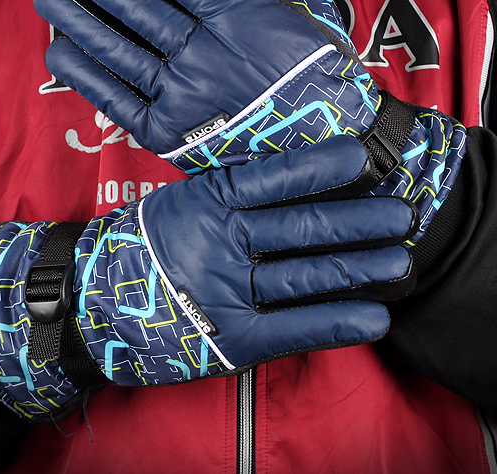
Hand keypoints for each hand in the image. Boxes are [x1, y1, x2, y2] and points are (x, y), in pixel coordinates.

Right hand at [0, 136, 416, 419]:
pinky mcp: (230, 338)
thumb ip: (235, 190)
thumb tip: (302, 178)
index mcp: (209, 200)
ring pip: (305, 276)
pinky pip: (292, 329)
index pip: (274, 178)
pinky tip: (374, 317)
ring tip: (401, 262)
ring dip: (359, 268)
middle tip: (404, 214)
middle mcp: (220, 242)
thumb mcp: (185, 201)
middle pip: (301, 228)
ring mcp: (225, 291)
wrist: (92, 301)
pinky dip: (336, 323)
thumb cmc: (149, 242)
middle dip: (359, 221)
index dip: (322, 168)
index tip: (364, 158)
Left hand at [34, 0, 466, 242]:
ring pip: (121, 49)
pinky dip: (88, 75)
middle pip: (138, 8)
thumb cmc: (320, 80)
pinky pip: (120, 99)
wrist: (330, 150)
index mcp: (241, 18)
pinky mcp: (172, 134)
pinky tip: (63, 51)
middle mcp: (207, 54)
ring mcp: (186, 96)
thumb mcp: (311, 12)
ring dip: (80, 20)